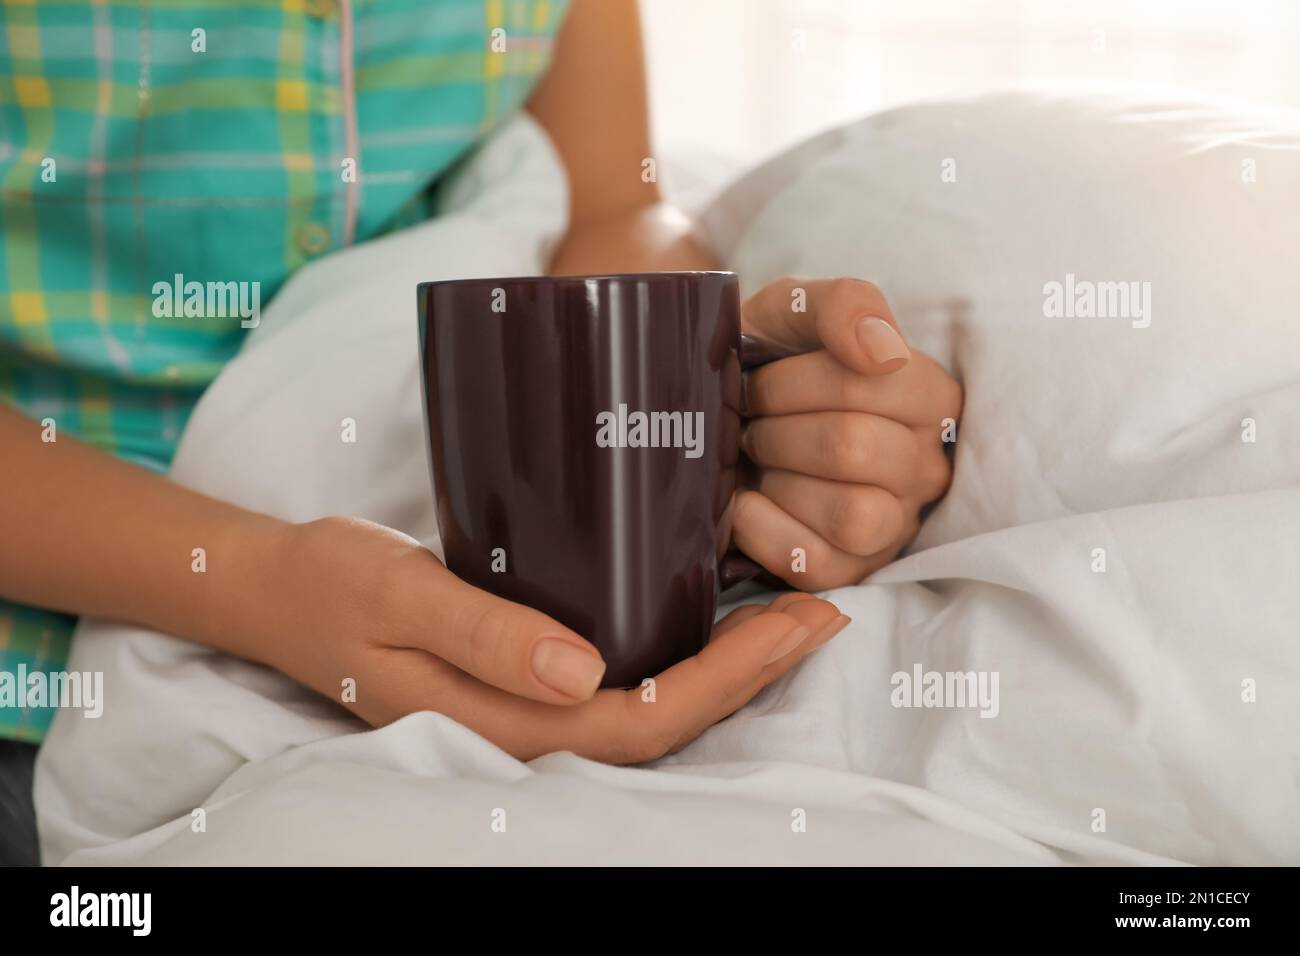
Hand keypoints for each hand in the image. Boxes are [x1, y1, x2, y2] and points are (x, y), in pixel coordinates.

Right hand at [257, 517, 848, 762]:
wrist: (284, 593)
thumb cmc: (336, 585)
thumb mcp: (400, 596)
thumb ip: (485, 636)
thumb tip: (585, 672)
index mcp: (500, 721)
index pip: (642, 719)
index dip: (732, 679)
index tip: (798, 617)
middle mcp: (527, 729)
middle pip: (667, 721)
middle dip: (755, 672)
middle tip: (823, 608)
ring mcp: (529, 710)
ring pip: (653, 708)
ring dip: (731, 665)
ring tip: (791, 610)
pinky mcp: (528, 680)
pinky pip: (623, 683)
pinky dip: (684, 652)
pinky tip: (714, 611)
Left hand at [734, 277, 962, 590]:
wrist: (718, 414)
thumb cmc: (769, 361)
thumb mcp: (798, 310)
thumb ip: (846, 305)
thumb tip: (881, 352)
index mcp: (931, 397)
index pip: (871, 384)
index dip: (794, 381)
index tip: (761, 377)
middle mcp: (927, 467)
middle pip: (853, 448)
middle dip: (777, 429)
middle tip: (751, 421)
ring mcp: (894, 525)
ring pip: (851, 514)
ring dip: (778, 479)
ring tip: (755, 458)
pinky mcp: (851, 570)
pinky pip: (814, 563)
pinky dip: (762, 527)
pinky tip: (742, 499)